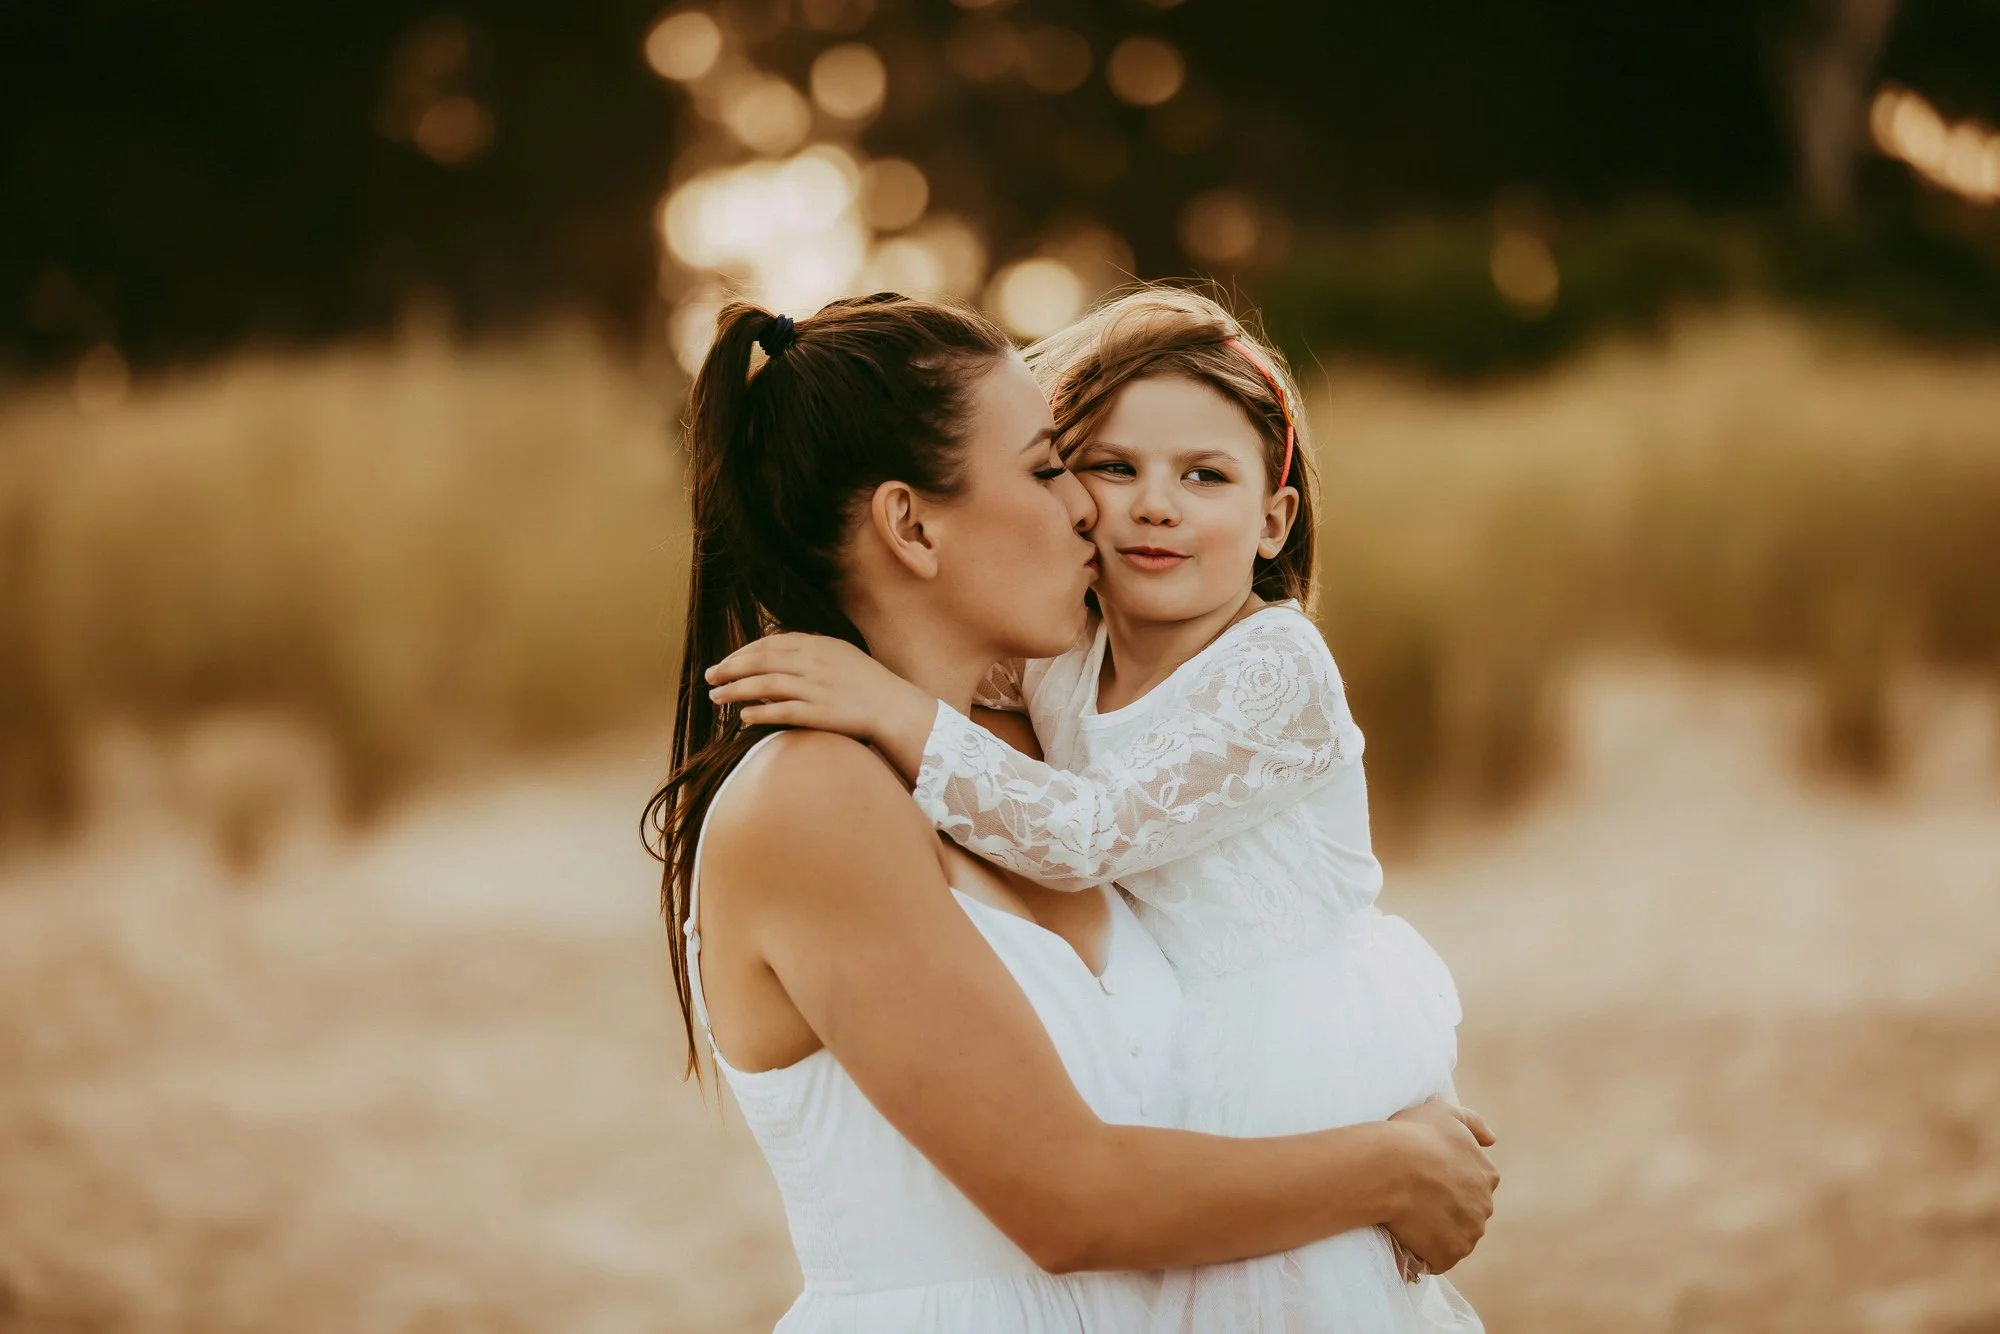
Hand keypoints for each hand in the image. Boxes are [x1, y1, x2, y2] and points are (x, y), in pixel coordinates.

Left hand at [705, 633, 938, 780]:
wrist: (893, 706)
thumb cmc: (866, 681)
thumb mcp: (839, 653)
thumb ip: (809, 650)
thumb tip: (776, 652)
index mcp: (817, 645)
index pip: (769, 643)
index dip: (742, 652)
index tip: (725, 661)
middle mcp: (813, 664)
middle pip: (760, 661)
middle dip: (729, 668)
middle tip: (709, 676)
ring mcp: (815, 688)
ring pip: (764, 685)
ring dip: (735, 690)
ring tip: (715, 697)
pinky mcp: (819, 713)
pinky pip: (781, 711)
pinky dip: (759, 712)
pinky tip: (742, 716)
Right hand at [1383, 1097, 1498, 1273]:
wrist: (1389, 1166)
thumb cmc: (1413, 1135)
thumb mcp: (1444, 1113)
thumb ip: (1473, 1123)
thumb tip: (1492, 1140)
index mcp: (1487, 1175)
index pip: (1474, 1184)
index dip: (1449, 1181)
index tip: (1427, 1177)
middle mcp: (1484, 1207)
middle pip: (1467, 1212)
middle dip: (1446, 1208)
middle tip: (1414, 1197)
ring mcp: (1468, 1234)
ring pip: (1455, 1236)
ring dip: (1437, 1231)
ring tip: (1407, 1218)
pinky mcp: (1449, 1255)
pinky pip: (1438, 1258)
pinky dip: (1425, 1252)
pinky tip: (1406, 1235)